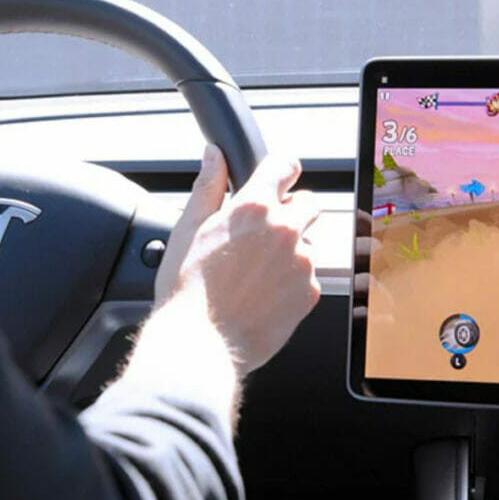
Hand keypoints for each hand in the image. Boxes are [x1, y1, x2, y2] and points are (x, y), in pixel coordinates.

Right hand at [155, 145, 320, 372]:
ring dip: (292, 250)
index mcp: (252, 207)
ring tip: (256, 273)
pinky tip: (264, 295)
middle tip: (262, 234)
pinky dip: (293, 282)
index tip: (277, 179)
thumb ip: (208, 186)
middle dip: (291, 212)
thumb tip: (214, 156)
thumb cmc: (188, 290)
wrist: (202, 343)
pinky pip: (309, 276)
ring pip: (309, 242)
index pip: (284, 165)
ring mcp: (302, 261)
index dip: (279, 171)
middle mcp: (284, 229)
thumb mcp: (188, 229)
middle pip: (308, 202)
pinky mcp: (310, 291)